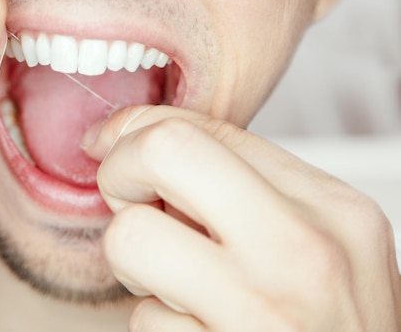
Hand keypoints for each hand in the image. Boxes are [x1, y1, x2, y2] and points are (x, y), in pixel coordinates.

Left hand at [83, 105, 400, 330]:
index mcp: (330, 207)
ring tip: (170, 278)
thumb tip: (135, 139)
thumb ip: (243, 184)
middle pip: (164, 152)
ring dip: (132, 260)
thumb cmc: (331, 322)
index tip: (111, 144)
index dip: (138, 130)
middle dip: (121, 169)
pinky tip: (195, 327)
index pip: (201, 129)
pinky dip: (157, 321)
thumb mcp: (320, 238)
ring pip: (129, 237)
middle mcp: (302, 251)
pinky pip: (145, 319)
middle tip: (127, 199)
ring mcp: (260, 312)